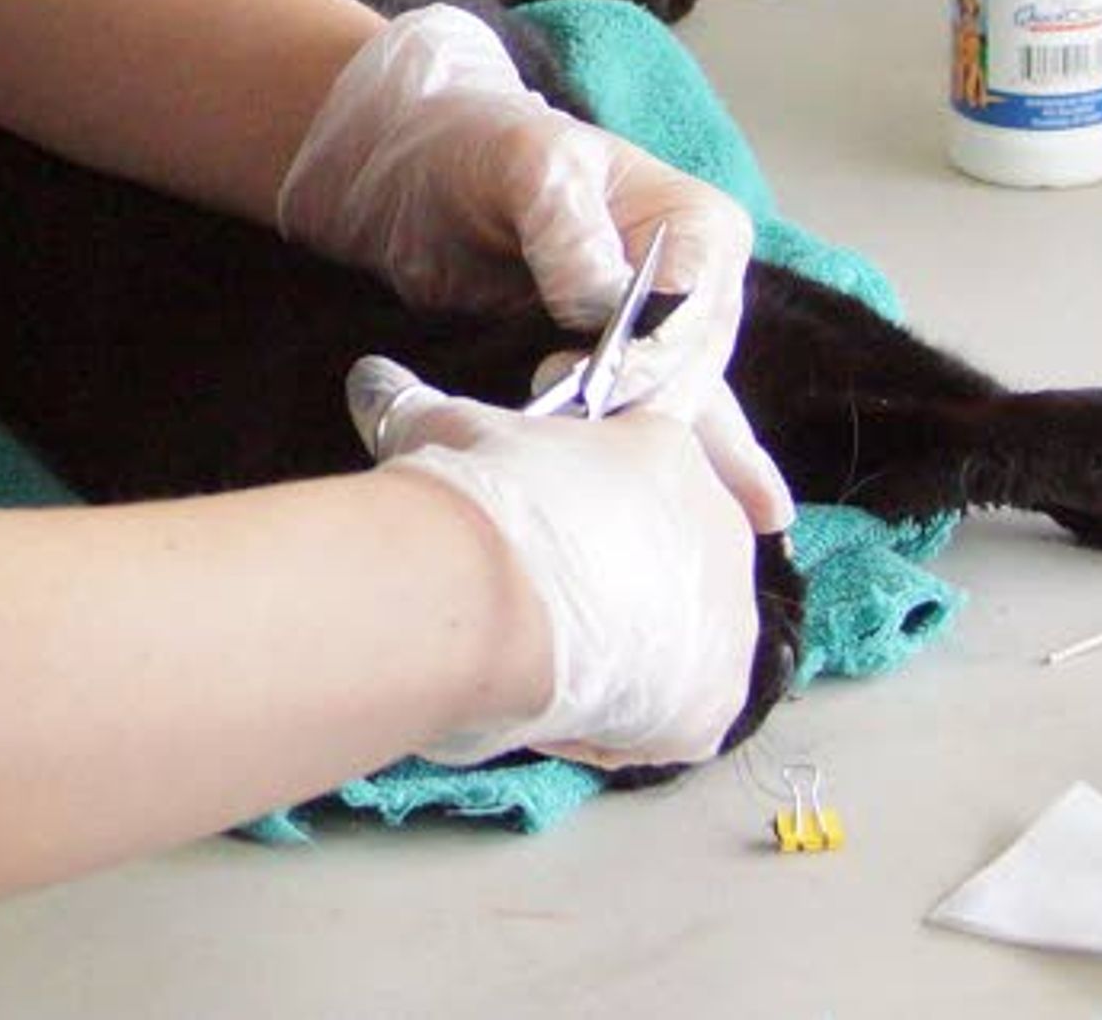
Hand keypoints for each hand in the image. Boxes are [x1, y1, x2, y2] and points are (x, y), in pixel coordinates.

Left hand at [276, 7, 792, 529]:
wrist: (412, 171)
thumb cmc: (474, 144)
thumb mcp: (522, 161)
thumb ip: (564, 224)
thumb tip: (597, 301)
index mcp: (696, 229)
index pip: (693, 311)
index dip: (652, 360)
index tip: (597, 386)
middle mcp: (694, 292)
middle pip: (693, 379)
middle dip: (650, 425)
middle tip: (599, 469)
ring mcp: (655, 343)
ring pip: (678, 418)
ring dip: (672, 471)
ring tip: (712, 535)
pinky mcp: (606, 377)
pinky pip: (637, 431)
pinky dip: (654, 476)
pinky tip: (714, 531)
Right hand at [351, 356, 759, 767]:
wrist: (488, 597)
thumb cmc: (476, 501)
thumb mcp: (447, 433)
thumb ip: (419, 405)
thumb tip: (373, 381)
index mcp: (669, 453)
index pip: (648, 468)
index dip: (587, 492)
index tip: (535, 512)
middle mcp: (719, 531)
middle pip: (667, 557)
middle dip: (609, 575)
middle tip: (531, 589)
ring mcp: (728, 623)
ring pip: (672, 640)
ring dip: (617, 649)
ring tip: (538, 655)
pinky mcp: (715, 705)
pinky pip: (665, 717)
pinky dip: (613, 721)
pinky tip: (553, 708)